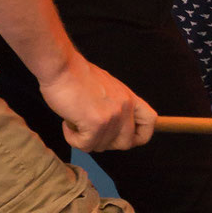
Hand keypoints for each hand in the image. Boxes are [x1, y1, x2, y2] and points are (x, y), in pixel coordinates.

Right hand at [38, 54, 155, 152]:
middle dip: (105, 142)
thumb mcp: (106, 87)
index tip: (123, 136)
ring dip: (84, 138)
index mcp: (129, 97)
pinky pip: (86, 146)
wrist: (61, 66)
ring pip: (102, 146)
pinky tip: (67, 123)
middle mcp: (125, 107)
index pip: (150, 122)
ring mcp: (113, 116)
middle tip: (89, 130)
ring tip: (74, 120)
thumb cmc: (75, 74)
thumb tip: (111, 128)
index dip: (140, 136)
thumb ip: (114, 105)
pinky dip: (73, 139)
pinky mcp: (97, 123)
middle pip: (126, 143)